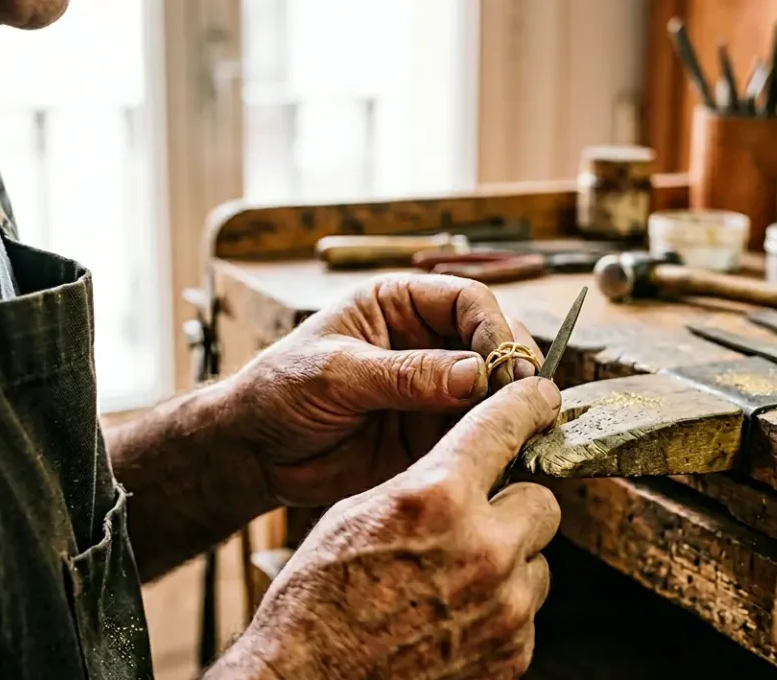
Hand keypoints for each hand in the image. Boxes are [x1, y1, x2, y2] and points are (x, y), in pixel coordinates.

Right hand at [212, 378, 562, 679]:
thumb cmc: (316, 601)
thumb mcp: (359, 513)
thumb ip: (428, 480)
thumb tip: (475, 460)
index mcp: (436, 497)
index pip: (506, 425)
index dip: (527, 404)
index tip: (541, 399)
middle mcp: (482, 547)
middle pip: (541, 502)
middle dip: (513, 509)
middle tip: (477, 526)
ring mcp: (504, 605)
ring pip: (539, 562)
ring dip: (509, 565)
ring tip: (453, 583)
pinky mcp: (513, 652)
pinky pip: (526, 613)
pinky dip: (499, 613)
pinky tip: (452, 620)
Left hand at [225, 274, 544, 505]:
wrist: (253, 454)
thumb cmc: (279, 392)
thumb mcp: (336, 375)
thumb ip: (404, 374)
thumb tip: (475, 374)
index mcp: (401, 305)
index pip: (469, 301)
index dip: (494, 328)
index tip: (504, 365)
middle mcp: (428, 342)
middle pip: (495, 342)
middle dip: (513, 368)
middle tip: (523, 399)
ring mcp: (436, 389)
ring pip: (497, 390)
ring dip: (513, 407)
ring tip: (521, 429)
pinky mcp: (437, 433)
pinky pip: (480, 432)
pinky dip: (498, 441)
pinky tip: (507, 452)